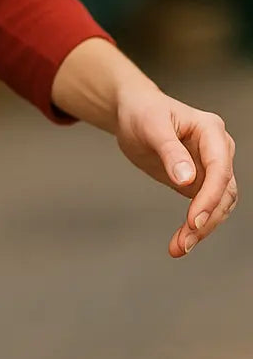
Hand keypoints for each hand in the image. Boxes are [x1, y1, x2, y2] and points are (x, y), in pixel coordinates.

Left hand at [114, 84, 237, 257]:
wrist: (134, 112)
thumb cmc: (142, 111)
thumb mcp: (151, 125)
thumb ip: (169, 151)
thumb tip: (186, 179)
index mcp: (211, 130)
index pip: (220, 168)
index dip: (209, 196)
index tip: (195, 220)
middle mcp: (218, 149)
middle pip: (224, 191)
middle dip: (206, 219)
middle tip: (183, 242)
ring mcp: (212, 167)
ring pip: (220, 205)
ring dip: (203, 229)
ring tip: (179, 247)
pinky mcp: (201, 182)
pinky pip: (207, 208)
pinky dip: (196, 226)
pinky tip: (181, 240)